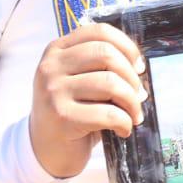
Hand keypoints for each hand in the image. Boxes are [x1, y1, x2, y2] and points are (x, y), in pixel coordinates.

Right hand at [29, 23, 144, 178]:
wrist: (43, 150)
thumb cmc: (70, 113)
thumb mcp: (78, 81)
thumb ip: (99, 67)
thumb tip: (138, 68)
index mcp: (57, 51)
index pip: (99, 32)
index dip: (127, 47)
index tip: (138, 67)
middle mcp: (51, 66)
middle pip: (106, 54)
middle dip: (131, 76)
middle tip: (139, 96)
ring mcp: (53, 91)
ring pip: (110, 83)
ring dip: (132, 102)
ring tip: (133, 115)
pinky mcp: (62, 117)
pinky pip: (108, 113)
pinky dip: (124, 122)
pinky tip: (123, 130)